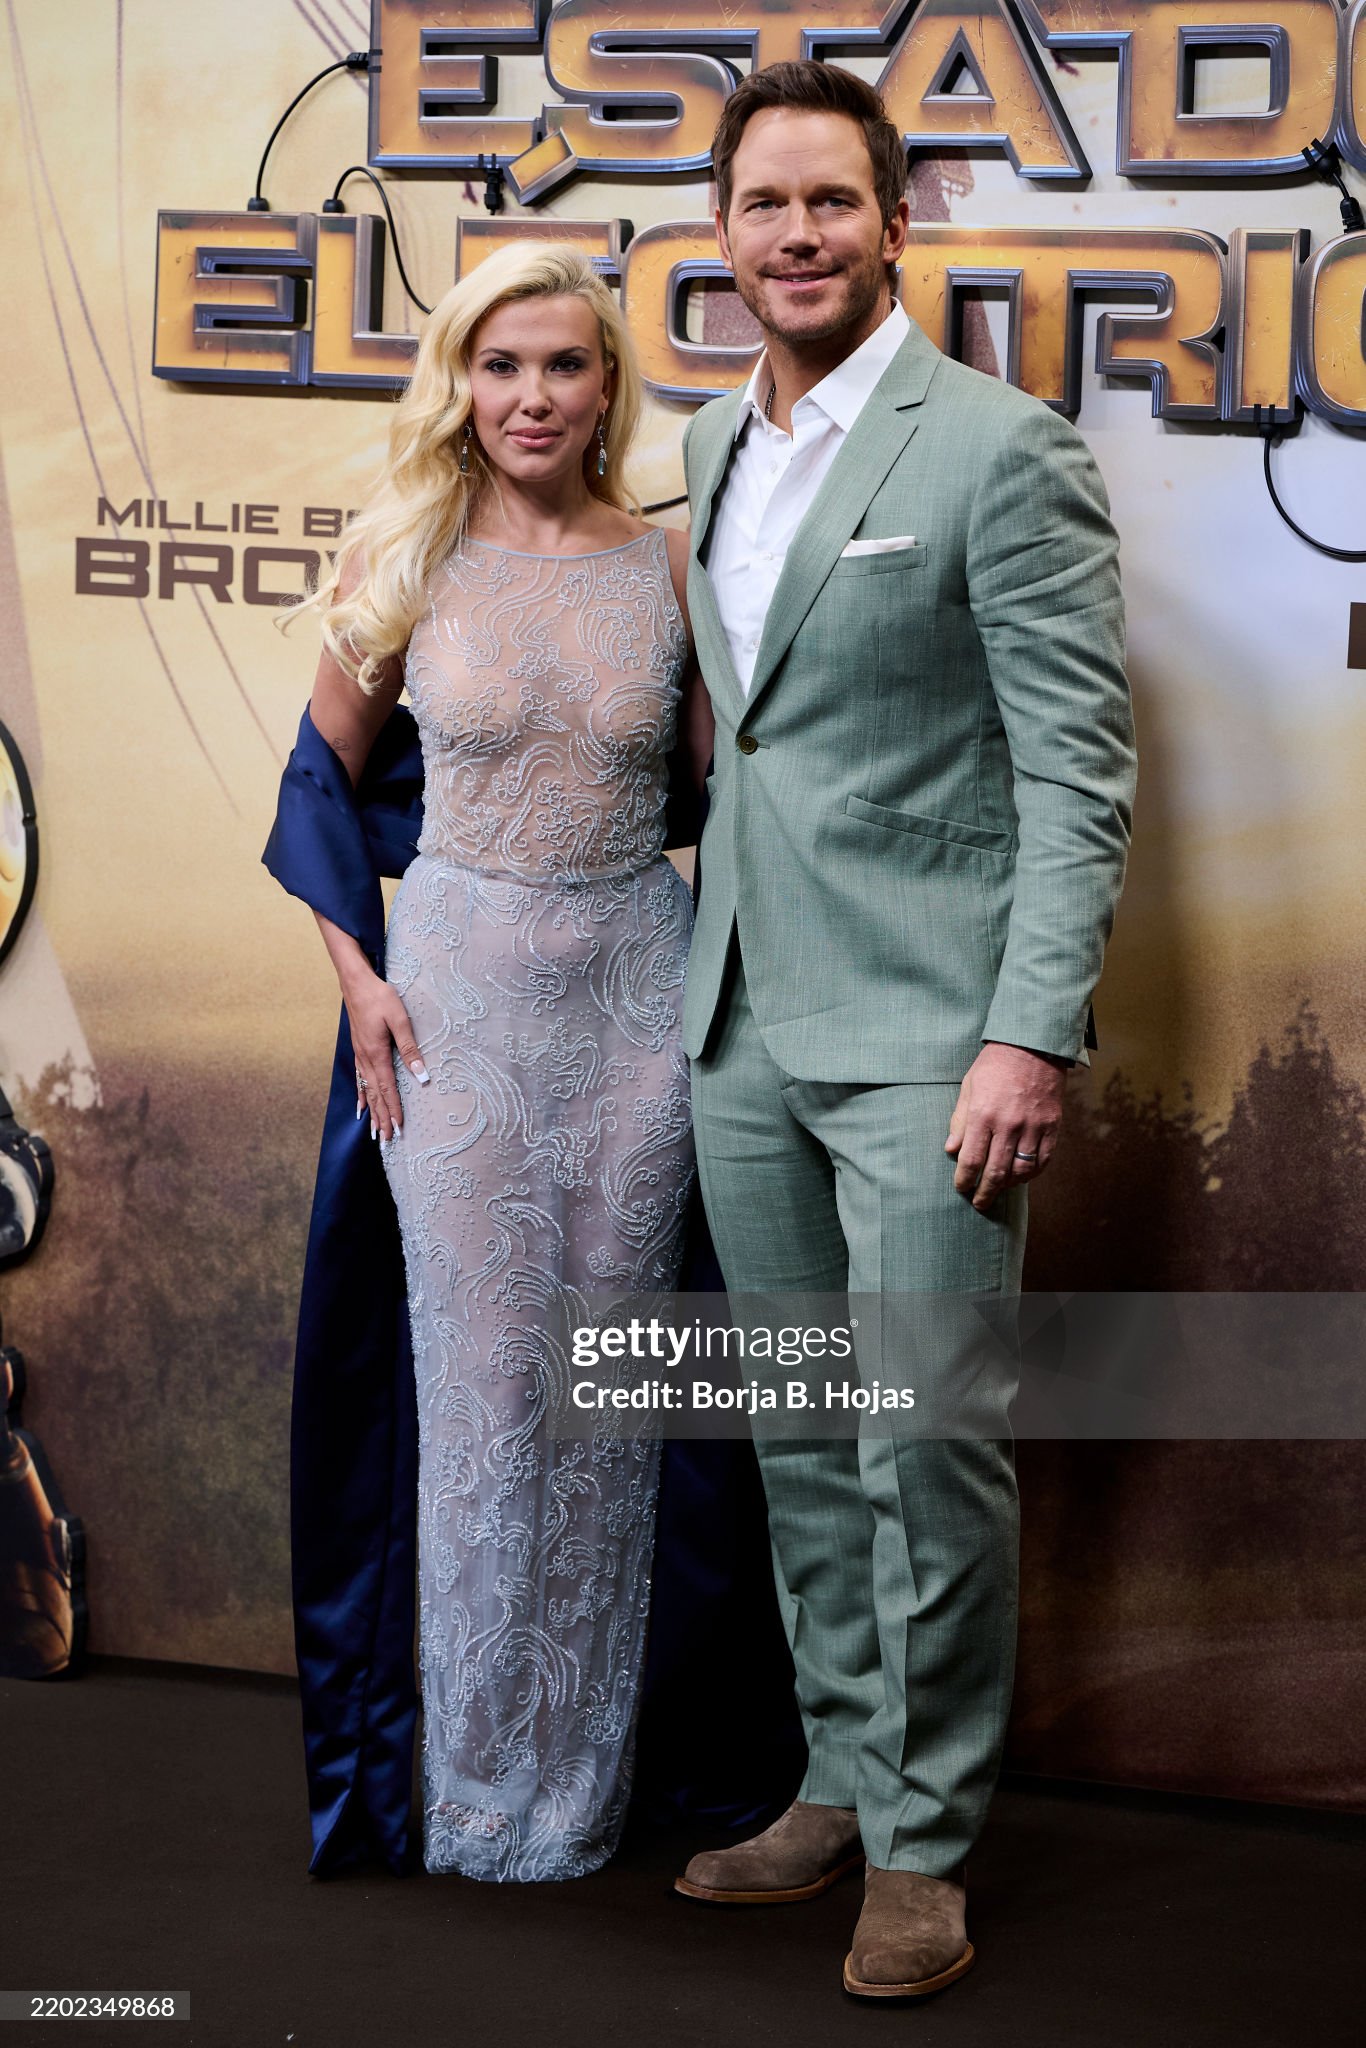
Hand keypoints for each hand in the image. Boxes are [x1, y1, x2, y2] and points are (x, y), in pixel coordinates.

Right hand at [342, 966, 427, 1143]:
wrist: (355, 982)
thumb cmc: (380, 997)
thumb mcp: (399, 1020)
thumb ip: (410, 1048)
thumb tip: (421, 1075)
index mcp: (377, 1054)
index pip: (388, 1089)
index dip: (393, 1110)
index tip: (398, 1129)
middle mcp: (366, 1059)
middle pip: (375, 1095)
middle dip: (382, 1118)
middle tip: (386, 1141)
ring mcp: (360, 1055)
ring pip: (367, 1090)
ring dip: (372, 1111)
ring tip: (374, 1131)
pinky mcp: (358, 1049)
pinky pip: (359, 1079)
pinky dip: (362, 1095)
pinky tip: (361, 1105)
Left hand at [945, 1042, 1067, 1210]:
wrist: (1033, 1045)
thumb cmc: (995, 1065)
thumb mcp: (969, 1087)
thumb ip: (960, 1121)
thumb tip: (951, 1150)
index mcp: (983, 1114)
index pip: (971, 1160)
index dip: (965, 1180)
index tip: (961, 1188)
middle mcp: (1008, 1124)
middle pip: (995, 1172)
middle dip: (985, 1193)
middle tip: (979, 1203)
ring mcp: (1033, 1126)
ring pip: (1021, 1170)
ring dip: (1008, 1186)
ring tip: (999, 1190)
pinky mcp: (1052, 1125)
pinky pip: (1043, 1159)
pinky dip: (1032, 1173)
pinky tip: (1022, 1177)